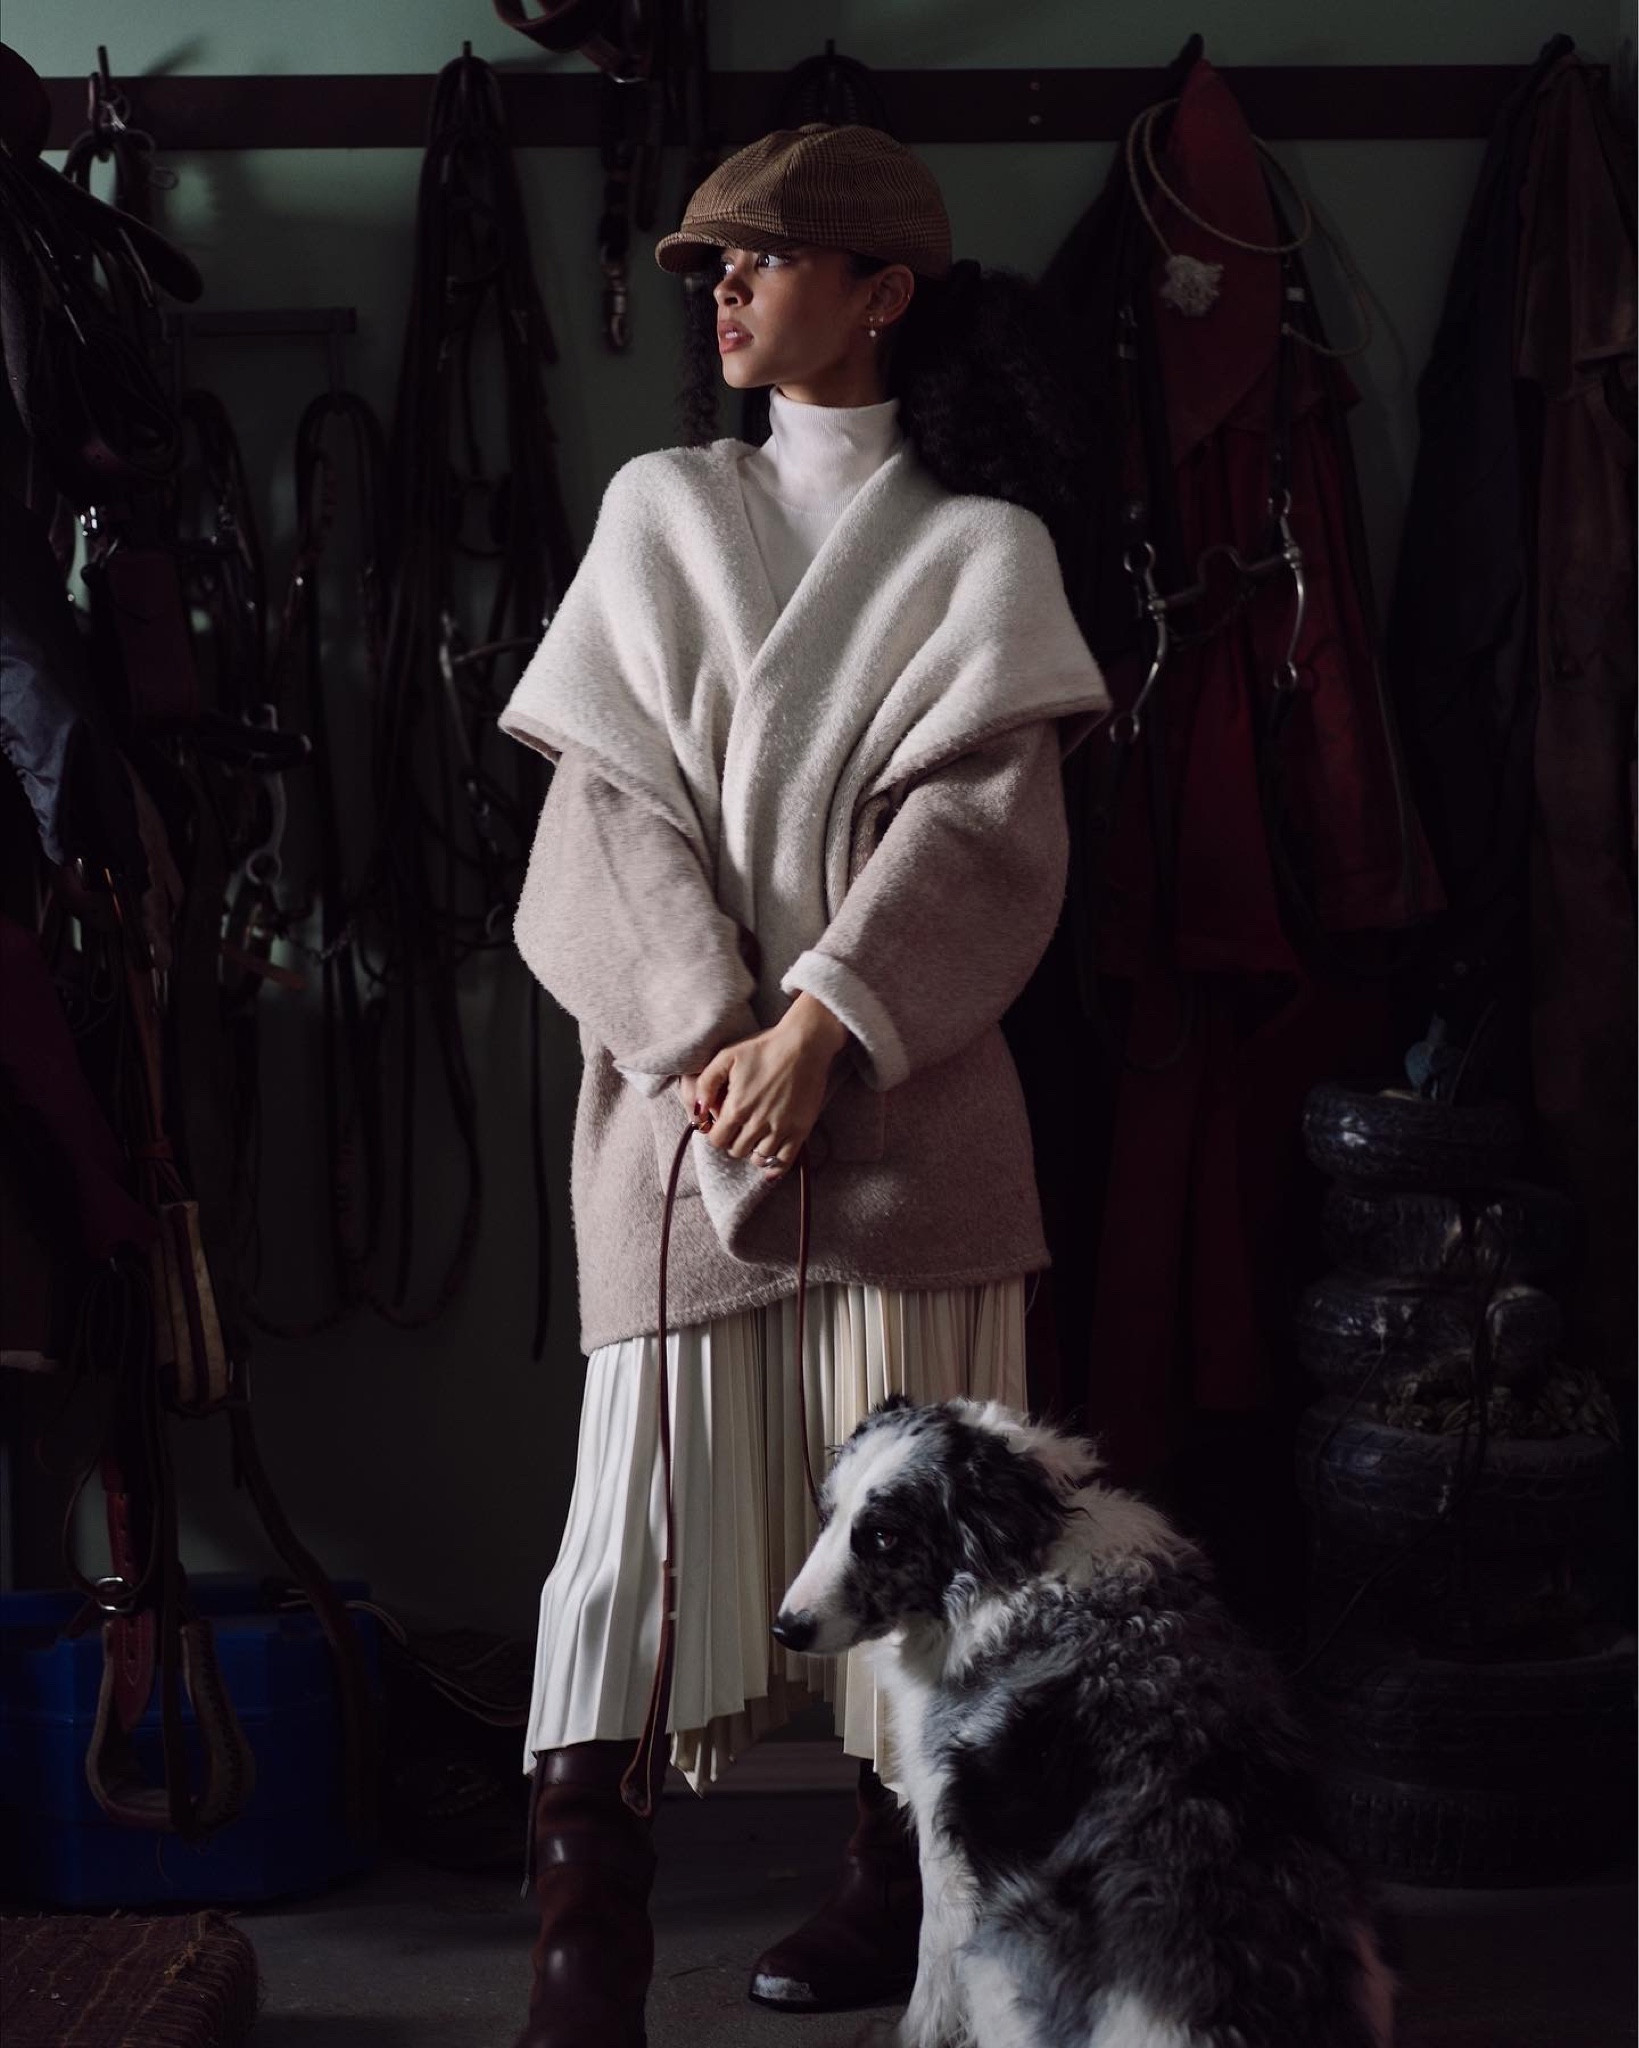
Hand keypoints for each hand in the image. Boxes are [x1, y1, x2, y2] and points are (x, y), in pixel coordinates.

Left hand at [695, 994, 848, 1177]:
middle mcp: (758, 1122)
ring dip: (753, 1151)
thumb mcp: (726, 1057)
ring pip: (759, 1158)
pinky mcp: (800, 1129)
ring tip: (755, 1138)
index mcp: (737, 1107)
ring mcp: (781, 1128)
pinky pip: (784, 1161)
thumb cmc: (764, 1047)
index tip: (722, 1125)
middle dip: (734, 1142)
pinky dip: (775, 1167)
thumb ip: (706, 1084)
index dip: (717, 1134)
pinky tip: (769, 1162)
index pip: (717, 1140)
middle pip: (736, 1151)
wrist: (804, 1044)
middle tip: (739, 1129)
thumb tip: (697, 1111)